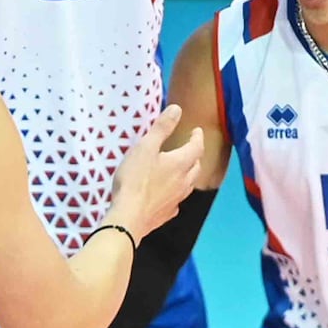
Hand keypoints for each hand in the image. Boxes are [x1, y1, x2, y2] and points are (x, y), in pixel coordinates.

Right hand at [102, 104, 204, 239]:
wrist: (129, 217)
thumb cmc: (135, 180)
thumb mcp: (145, 147)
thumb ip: (162, 128)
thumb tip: (177, 109)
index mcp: (180, 164)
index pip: (196, 147)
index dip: (197, 138)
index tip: (196, 131)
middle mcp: (183, 182)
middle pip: (196, 167)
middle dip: (195, 156)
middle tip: (189, 148)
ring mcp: (176, 200)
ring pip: (189, 184)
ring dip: (188, 174)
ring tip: (182, 169)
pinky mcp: (166, 214)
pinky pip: (177, 201)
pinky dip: (176, 193)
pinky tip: (169, 194)